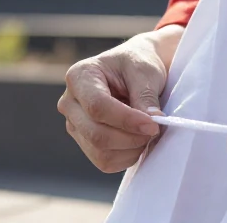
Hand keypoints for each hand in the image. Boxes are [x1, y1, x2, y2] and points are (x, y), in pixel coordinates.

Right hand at [57, 27, 181, 172]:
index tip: (154, 124)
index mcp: (79, 76)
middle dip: (131, 138)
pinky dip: (127, 157)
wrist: (136, 71)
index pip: (97, 106)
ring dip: (131, 149)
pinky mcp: (85, 142)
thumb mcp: (145, 71)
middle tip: (156, 131)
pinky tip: (139, 140)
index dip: (126, 120)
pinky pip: (105, 162)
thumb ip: (145, 97)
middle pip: (96, 134)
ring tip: (149, 133)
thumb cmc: (138, 64)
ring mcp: (75, 125)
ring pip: (100, 152)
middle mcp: (70, 103)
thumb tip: (150, 124)